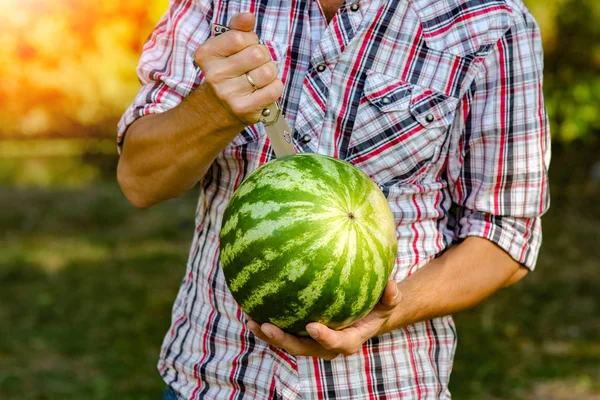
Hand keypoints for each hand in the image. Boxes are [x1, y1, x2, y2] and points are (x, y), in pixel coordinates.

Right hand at [194, 13, 283, 124]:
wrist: (217, 109)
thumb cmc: (228, 72)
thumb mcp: (226, 47)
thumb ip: (237, 28)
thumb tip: (248, 17)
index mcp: (207, 55)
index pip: (240, 37)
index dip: (251, 40)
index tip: (246, 48)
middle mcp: (215, 75)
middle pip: (257, 54)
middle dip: (263, 56)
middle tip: (255, 64)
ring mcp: (229, 94)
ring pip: (268, 72)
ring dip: (270, 72)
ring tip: (259, 77)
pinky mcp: (244, 109)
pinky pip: (274, 90)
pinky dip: (275, 87)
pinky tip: (264, 89)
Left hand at [247, 281, 401, 359]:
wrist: (367, 315)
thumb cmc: (378, 305)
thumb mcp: (390, 301)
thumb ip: (391, 295)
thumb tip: (390, 284)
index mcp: (349, 339)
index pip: (337, 343)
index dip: (324, 338)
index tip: (312, 326)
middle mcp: (327, 345)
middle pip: (303, 348)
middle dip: (284, 341)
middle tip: (267, 327)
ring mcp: (312, 341)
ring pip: (288, 342)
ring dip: (269, 334)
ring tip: (250, 320)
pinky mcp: (302, 333)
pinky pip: (285, 329)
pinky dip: (269, 322)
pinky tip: (252, 306)